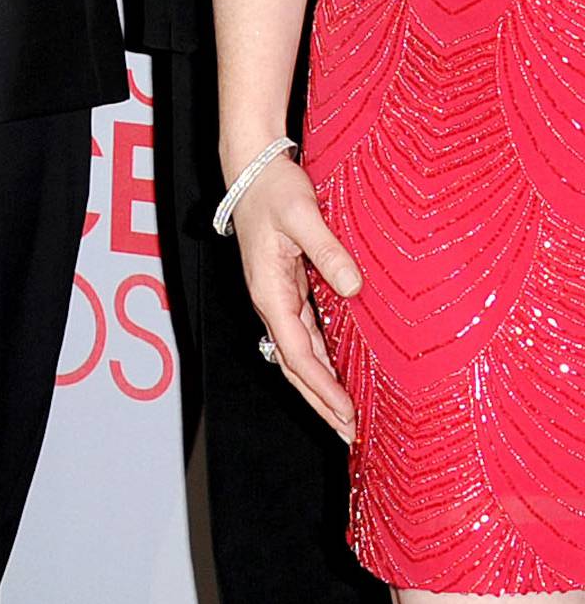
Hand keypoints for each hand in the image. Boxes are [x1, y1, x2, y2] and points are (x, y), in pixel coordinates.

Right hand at [230, 153, 361, 441]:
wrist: (252, 168)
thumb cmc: (273, 188)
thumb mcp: (302, 215)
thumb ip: (327, 251)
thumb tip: (353, 288)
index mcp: (269, 292)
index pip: (296, 354)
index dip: (323, 387)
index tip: (348, 414)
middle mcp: (270, 301)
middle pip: (293, 366)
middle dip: (320, 402)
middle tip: (350, 435)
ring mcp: (278, 296)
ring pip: (298, 355)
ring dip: (320, 388)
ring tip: (346, 419)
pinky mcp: (287, 287)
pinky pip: (304, 335)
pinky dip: (321, 362)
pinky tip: (340, 374)